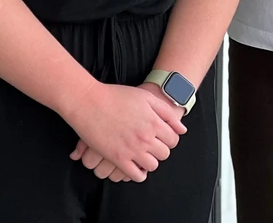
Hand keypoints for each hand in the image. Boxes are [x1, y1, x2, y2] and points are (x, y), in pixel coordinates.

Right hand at [63, 82, 184, 181]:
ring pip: (152, 166)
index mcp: (154, 122)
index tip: (161, 136)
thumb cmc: (117, 96)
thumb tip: (182, 130)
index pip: (173, 140)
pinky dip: (139, 173)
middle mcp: (145, 138)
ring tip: (143, 154)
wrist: (90, 102)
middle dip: (160, 149)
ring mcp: (132, 150)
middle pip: (164, 154)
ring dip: (150, 161)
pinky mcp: (118, 159)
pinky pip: (136, 175)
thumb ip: (166, 112)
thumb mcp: (146, 97)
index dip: (169, 138)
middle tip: (151, 144)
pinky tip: (135, 165)